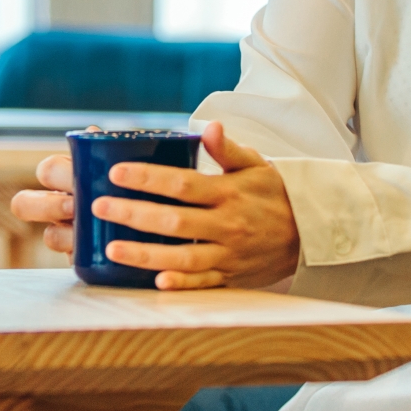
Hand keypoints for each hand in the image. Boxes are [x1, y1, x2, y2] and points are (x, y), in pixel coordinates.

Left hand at [8, 123, 300, 289]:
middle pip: (174, 220)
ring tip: (111, 248)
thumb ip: (228, 148)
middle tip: (98, 207)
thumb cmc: (274, 193)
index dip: (148, 178)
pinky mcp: (232, 277)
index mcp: (229, 192)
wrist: (312, 232)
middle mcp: (228, 224)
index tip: (116, 173)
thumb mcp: (256, 165)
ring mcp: (229, 254)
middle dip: (133, 214)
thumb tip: (210, 126)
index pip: (182, 184)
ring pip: (183, 256)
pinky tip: (155, 282)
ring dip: (145, 254)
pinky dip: (181, 284)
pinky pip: (203, 283)